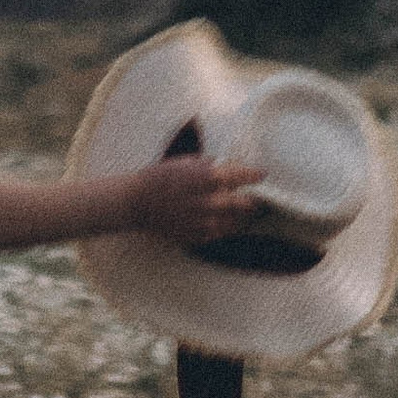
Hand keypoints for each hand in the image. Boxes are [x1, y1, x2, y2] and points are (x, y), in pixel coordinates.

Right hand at [127, 156, 269, 243]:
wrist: (136, 203)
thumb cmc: (159, 177)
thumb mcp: (185, 162)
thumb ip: (209, 166)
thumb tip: (226, 166)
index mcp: (208, 178)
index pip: (243, 177)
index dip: (255, 175)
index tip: (262, 174)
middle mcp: (210, 202)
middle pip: (246, 204)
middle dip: (253, 200)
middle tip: (257, 198)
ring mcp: (204, 222)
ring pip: (236, 223)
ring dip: (241, 216)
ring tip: (243, 211)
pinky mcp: (197, 236)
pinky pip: (220, 233)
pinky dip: (224, 227)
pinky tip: (222, 221)